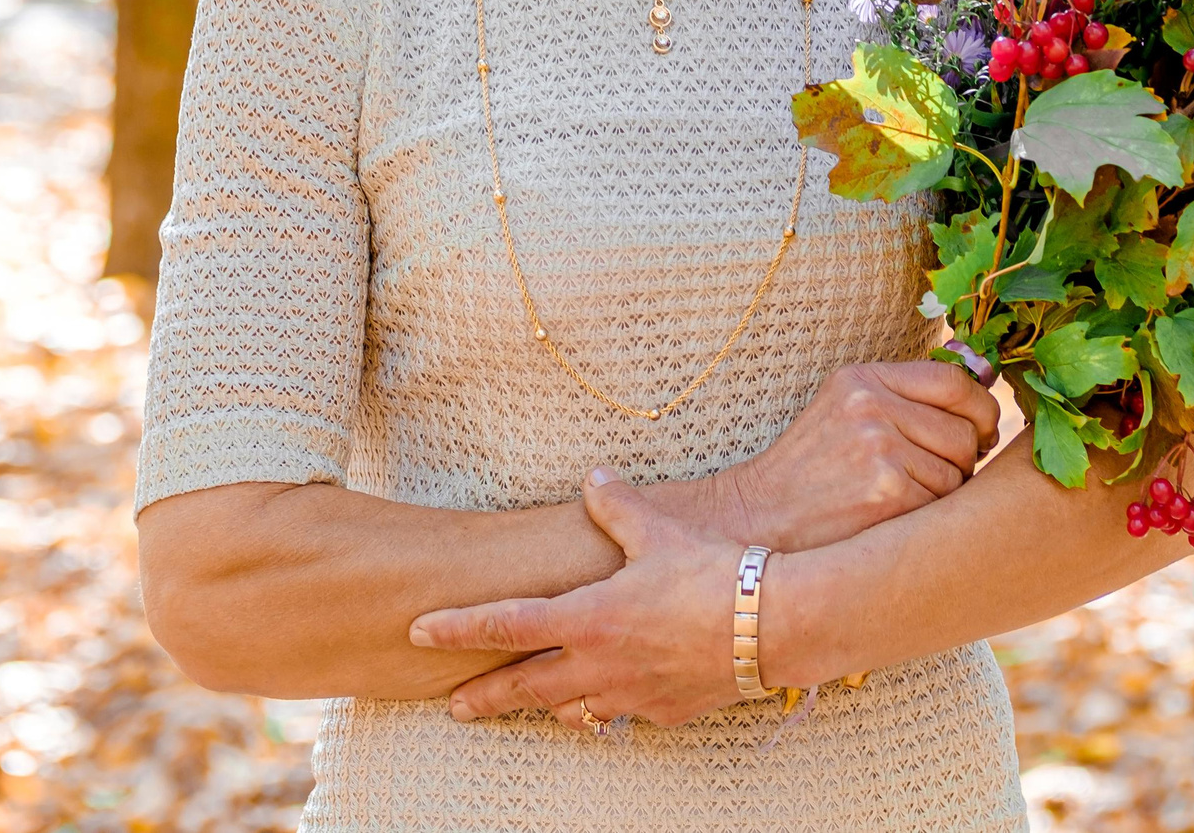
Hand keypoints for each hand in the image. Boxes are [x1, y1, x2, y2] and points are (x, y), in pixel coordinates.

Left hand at [416, 468, 744, 728]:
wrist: (773, 625)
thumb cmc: (714, 574)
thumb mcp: (659, 531)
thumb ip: (616, 507)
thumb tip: (593, 479)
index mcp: (588, 617)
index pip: (506, 624)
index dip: (458, 629)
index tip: (420, 632)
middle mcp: (600, 664)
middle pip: (525, 687)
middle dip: (485, 697)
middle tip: (454, 706)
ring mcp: (631, 694)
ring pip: (571, 709)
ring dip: (545, 704)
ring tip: (528, 702)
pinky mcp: (665, 711)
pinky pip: (622, 714)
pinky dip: (605, 705)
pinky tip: (606, 698)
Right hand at [701, 360, 1000, 551]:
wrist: (758, 519)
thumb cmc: (811, 471)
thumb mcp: (845, 412)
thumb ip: (904, 399)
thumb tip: (985, 402)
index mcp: (863, 378)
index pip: (954, 381)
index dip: (981, 409)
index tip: (983, 431)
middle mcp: (871, 405)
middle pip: (964, 430)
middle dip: (965, 459)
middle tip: (939, 476)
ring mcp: (879, 447)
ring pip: (959, 471)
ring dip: (946, 493)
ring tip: (903, 499)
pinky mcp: (887, 491)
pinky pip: (942, 503)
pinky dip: (928, 517)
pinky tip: (894, 520)